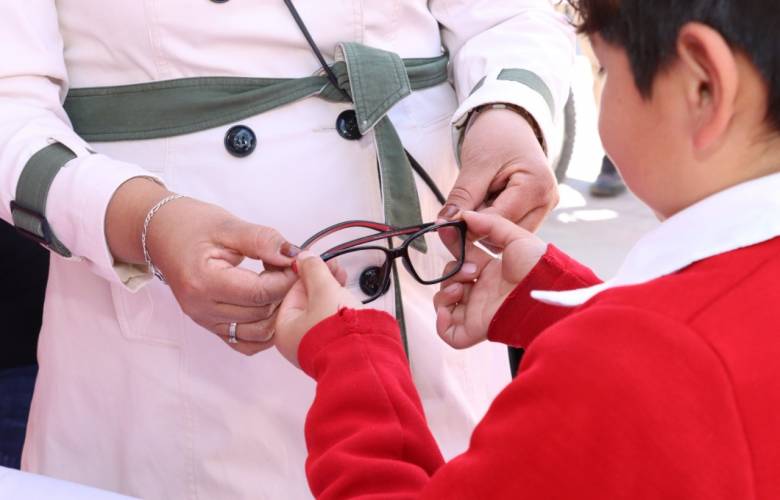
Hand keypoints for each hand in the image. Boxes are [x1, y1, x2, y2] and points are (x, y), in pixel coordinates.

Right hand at [106, 178, 299, 354]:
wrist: (161, 234)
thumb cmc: (191, 225)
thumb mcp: (228, 225)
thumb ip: (263, 240)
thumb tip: (293, 256)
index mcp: (203, 281)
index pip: (259, 293)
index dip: (286, 279)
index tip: (295, 262)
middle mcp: (201, 308)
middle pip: (261, 314)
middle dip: (284, 292)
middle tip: (287, 269)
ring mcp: (205, 321)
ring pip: (258, 333)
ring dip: (277, 311)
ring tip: (276, 283)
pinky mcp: (210, 327)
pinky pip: (245, 343)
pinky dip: (264, 330)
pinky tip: (269, 305)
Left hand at [275, 252, 360, 366]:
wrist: (363, 359)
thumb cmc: (339, 332)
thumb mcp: (324, 289)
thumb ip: (313, 269)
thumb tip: (305, 258)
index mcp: (283, 329)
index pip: (292, 290)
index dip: (308, 273)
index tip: (320, 263)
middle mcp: (295, 341)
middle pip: (307, 301)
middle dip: (324, 283)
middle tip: (336, 271)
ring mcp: (314, 346)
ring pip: (320, 311)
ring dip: (333, 294)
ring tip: (345, 283)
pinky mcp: (332, 349)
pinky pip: (331, 323)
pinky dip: (339, 310)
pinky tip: (350, 301)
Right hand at [433, 211, 546, 348]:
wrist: (547, 294)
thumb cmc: (540, 268)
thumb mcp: (516, 237)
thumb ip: (490, 224)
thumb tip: (465, 216)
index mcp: (493, 272)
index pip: (463, 259)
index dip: (454, 247)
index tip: (446, 233)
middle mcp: (483, 292)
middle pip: (452, 281)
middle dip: (452, 271)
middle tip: (470, 270)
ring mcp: (478, 311)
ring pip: (446, 304)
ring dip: (445, 292)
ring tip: (461, 287)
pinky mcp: (476, 329)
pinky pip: (449, 332)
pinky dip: (442, 320)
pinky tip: (451, 305)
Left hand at [439, 107, 557, 232]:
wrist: (510, 124)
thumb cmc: (496, 136)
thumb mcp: (476, 165)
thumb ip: (463, 197)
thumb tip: (446, 225)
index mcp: (538, 186)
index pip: (501, 220)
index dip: (472, 225)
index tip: (447, 224)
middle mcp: (547, 201)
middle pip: (507, 233)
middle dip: (480, 227)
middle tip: (461, 208)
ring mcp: (544, 208)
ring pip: (507, 235)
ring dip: (486, 226)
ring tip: (478, 199)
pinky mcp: (536, 211)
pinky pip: (509, 228)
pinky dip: (493, 221)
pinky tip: (486, 203)